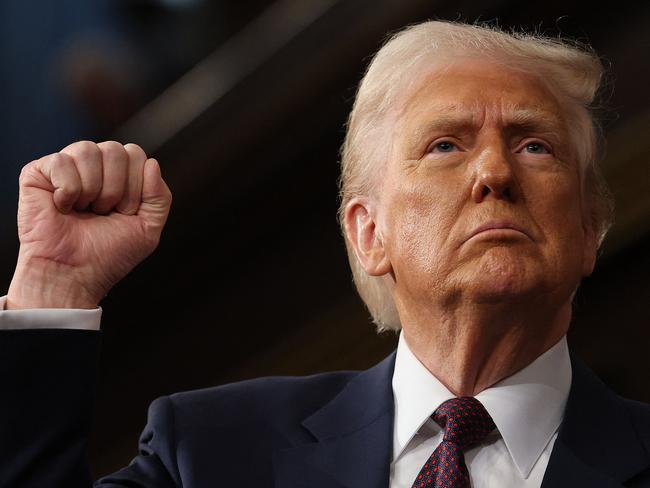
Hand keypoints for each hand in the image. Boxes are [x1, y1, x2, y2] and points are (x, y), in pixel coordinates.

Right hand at [7, 141, 171, 308]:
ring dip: (92, 190)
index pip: (136, 154)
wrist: (74, 275)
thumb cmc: (108, 254)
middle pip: (116, 149)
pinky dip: (67, 190)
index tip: (124, 213)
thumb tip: (151, 162)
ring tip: (83, 211)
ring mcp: (65, 167)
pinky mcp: (37, 173)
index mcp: (118, 174)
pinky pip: (61, 161)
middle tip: (102, 213)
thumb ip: (160, 196)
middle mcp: (93, 166)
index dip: (136, 187)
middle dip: (116, 189)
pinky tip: (62, 207)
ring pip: (88, 150)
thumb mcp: (148, 228)